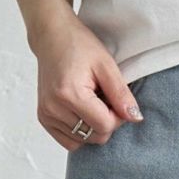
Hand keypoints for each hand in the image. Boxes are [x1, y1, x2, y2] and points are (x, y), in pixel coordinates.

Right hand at [31, 12, 142, 151]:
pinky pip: (70, 142)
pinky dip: (80, 132)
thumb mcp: (106, 65)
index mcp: (69, 94)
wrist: (51, 36)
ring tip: (90, 101)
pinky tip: (81, 112)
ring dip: (93, 126)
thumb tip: (135, 118)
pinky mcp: (44, 119)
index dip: (117, 117)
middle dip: (106, 122)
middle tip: (103, 99)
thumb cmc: (78, 45)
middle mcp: (53, 108)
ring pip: (84, 141)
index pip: (104, 126)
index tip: (115, 100)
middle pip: (95, 136)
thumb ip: (121, 95)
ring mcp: (46, 115)